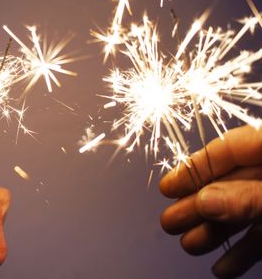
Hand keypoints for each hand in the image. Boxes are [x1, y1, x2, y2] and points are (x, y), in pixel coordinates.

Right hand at [159, 125, 261, 277]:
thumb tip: (205, 201)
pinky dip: (243, 251)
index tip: (167, 188)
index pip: (228, 149)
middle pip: (231, 183)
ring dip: (215, 231)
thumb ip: (249, 198)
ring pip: (244, 210)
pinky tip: (224, 267)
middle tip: (170, 221)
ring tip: (190, 246)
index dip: (194, 168)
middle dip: (198, 205)